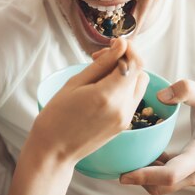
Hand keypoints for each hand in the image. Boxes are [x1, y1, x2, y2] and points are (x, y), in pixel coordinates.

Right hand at [31, 38, 149, 164]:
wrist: (54, 151)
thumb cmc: (56, 115)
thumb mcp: (75, 83)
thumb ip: (102, 63)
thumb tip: (121, 44)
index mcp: (109, 95)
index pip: (135, 62)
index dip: (128, 48)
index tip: (113, 43)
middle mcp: (123, 108)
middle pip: (140, 72)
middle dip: (125, 59)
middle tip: (100, 58)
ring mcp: (126, 118)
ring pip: (139, 85)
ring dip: (127, 74)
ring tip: (101, 75)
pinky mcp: (124, 125)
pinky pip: (133, 98)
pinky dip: (124, 88)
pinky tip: (103, 89)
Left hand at [119, 79, 194, 194]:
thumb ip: (184, 89)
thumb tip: (160, 95)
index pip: (169, 175)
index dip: (144, 176)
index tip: (123, 175)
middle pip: (162, 187)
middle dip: (138, 180)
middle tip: (117, 165)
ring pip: (164, 186)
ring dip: (145, 177)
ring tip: (127, 159)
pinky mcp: (192, 174)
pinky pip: (168, 180)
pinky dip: (154, 173)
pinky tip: (145, 154)